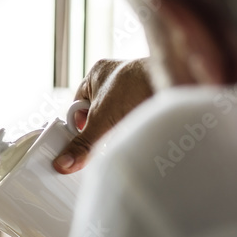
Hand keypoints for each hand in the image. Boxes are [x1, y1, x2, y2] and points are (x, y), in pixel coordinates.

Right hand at [53, 57, 152, 173]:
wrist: (172, 81)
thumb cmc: (135, 86)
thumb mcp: (100, 120)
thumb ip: (82, 143)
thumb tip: (65, 163)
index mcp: (96, 74)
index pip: (77, 104)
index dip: (78, 124)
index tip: (80, 140)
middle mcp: (115, 77)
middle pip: (98, 112)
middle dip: (99, 128)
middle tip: (101, 140)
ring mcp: (134, 85)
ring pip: (117, 114)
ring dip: (117, 127)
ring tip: (122, 135)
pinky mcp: (151, 95)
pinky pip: (136, 115)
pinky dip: (135, 125)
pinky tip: (137, 131)